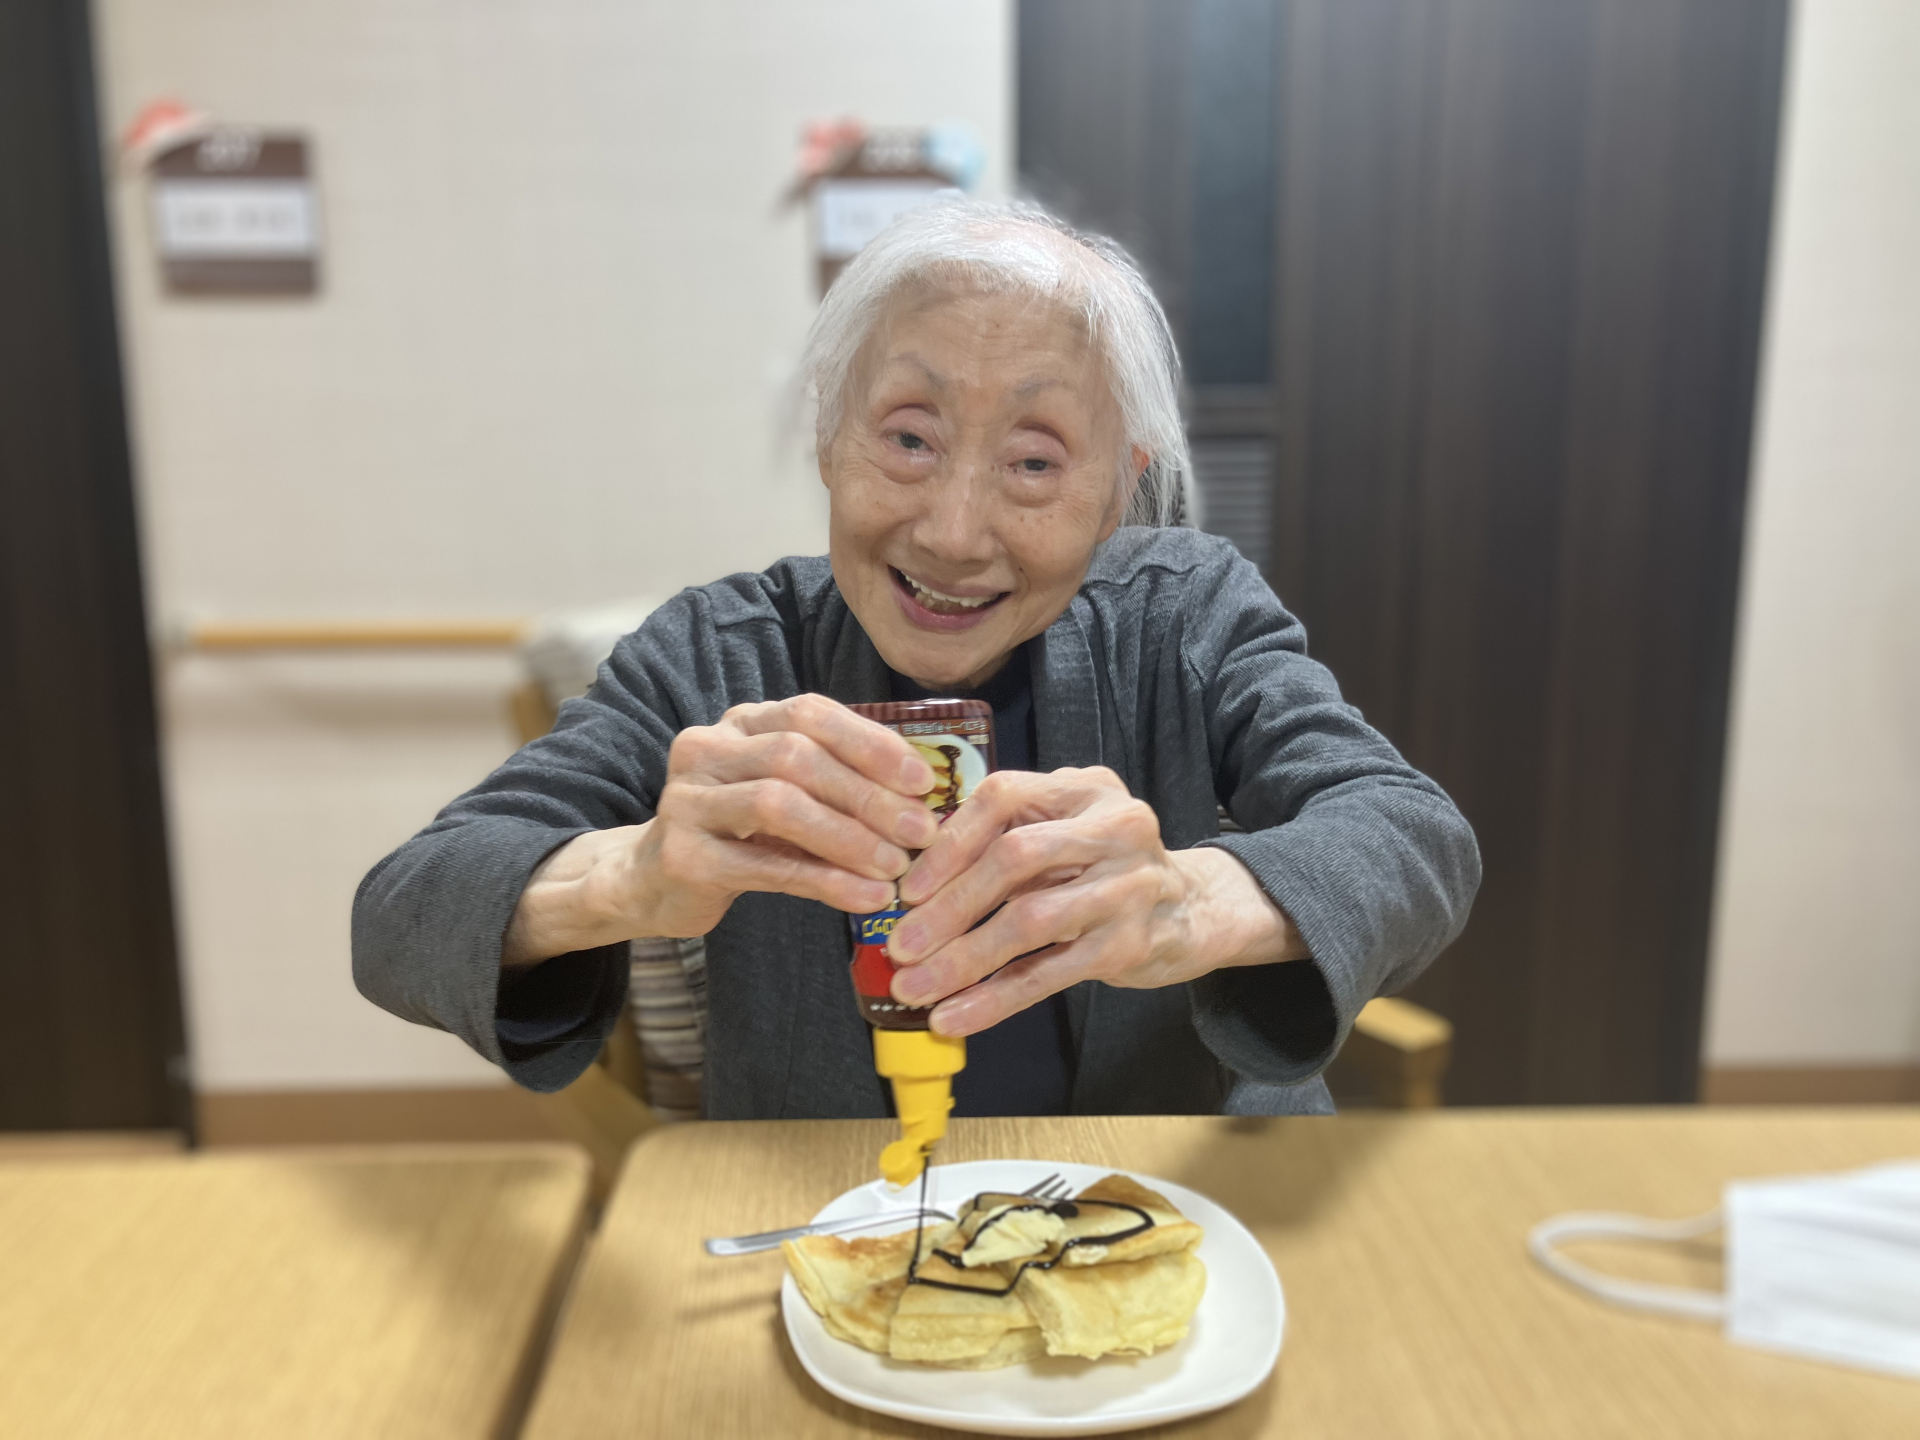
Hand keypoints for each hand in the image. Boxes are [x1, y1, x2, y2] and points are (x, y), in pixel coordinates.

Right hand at [502, 694, 936, 964]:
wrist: (652, 881)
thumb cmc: (737, 834)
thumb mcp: (783, 795)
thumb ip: (836, 784)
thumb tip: (922, 796)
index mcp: (740, 723)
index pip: (810, 713)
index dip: (871, 743)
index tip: (923, 780)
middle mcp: (707, 748)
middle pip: (798, 757)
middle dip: (868, 795)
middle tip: (921, 832)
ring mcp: (687, 800)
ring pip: (779, 805)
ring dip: (849, 837)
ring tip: (896, 867)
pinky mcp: (683, 856)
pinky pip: (766, 866)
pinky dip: (825, 882)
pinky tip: (866, 896)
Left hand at [882, 767, 1306, 1033]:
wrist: (1194, 910)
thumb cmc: (1106, 869)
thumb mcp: (1067, 832)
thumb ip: (1006, 842)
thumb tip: (913, 888)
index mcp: (1085, 788)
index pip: (1004, 797)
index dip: (949, 843)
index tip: (907, 888)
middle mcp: (1114, 826)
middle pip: (1014, 858)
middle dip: (948, 907)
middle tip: (900, 945)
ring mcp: (1128, 885)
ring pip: (1030, 921)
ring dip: (963, 959)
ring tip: (915, 987)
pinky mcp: (1131, 943)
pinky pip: (1049, 973)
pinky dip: (994, 998)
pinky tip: (955, 1016)